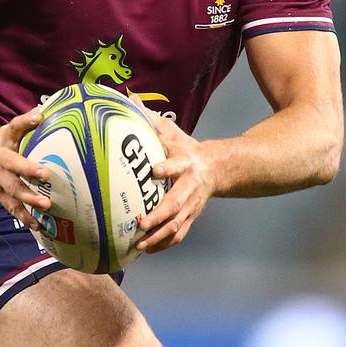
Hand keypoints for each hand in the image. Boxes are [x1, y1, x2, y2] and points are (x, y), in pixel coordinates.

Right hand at [0, 110, 52, 230]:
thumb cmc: (4, 143)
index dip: (26, 122)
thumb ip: (27, 122)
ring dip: (29, 200)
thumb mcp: (11, 129)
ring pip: (12, 192)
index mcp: (4, 142)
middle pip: (13, 167)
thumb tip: (45, 111)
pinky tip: (38, 224)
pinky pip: (12, 208)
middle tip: (47, 175)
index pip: (15, 128)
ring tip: (47, 205)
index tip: (39, 117)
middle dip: (29, 172)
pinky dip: (24, 217)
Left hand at [136, 114, 215, 252]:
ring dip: (160, 236)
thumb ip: (149, 116)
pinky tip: (147, 251)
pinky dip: (164, 244)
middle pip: (177, 204)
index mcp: (184, 163)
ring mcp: (192, 205)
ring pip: (178, 225)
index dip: (166, 168)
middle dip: (159, 215)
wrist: (218, 167)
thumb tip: (128, 95)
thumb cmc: (185, 147)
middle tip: (140, 222)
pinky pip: (179, 234)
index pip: (175, 166)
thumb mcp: (170, 130)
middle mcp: (190, 187)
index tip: (153, 170)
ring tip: (140, 245)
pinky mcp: (191, 216)